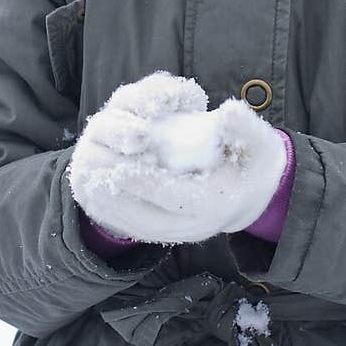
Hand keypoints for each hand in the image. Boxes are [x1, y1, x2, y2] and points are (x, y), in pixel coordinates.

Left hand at [66, 71, 286, 243]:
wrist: (253, 194)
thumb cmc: (254, 161)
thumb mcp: (257, 141)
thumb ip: (243, 126)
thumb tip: (228, 111)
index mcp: (215, 203)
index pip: (171, 196)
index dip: (143, 181)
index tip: (119, 164)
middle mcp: (195, 226)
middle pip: (146, 216)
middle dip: (116, 193)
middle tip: (91, 167)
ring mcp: (180, 233)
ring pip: (135, 226)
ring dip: (108, 204)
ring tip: (87, 177)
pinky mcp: (168, 234)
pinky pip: (134, 229)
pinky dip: (113, 213)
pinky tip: (96, 191)